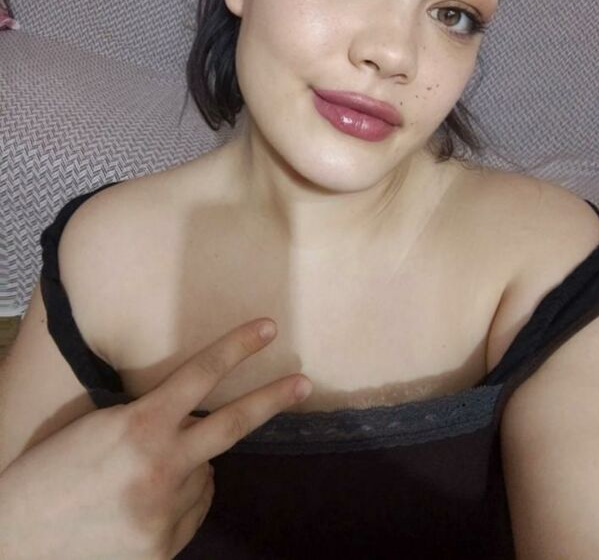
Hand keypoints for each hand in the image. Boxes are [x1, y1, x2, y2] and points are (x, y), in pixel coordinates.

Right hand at [0, 318, 310, 558]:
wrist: (16, 541)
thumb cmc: (49, 473)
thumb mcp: (98, 428)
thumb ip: (148, 420)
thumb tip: (188, 420)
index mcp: (140, 424)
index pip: (200, 374)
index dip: (237, 347)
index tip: (267, 328)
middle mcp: (161, 464)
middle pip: (233, 424)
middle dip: (273, 400)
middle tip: (303, 384)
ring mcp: (165, 510)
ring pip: (207, 474)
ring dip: (192, 467)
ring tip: (145, 477)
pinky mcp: (163, 548)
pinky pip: (193, 511)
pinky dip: (181, 501)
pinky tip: (145, 505)